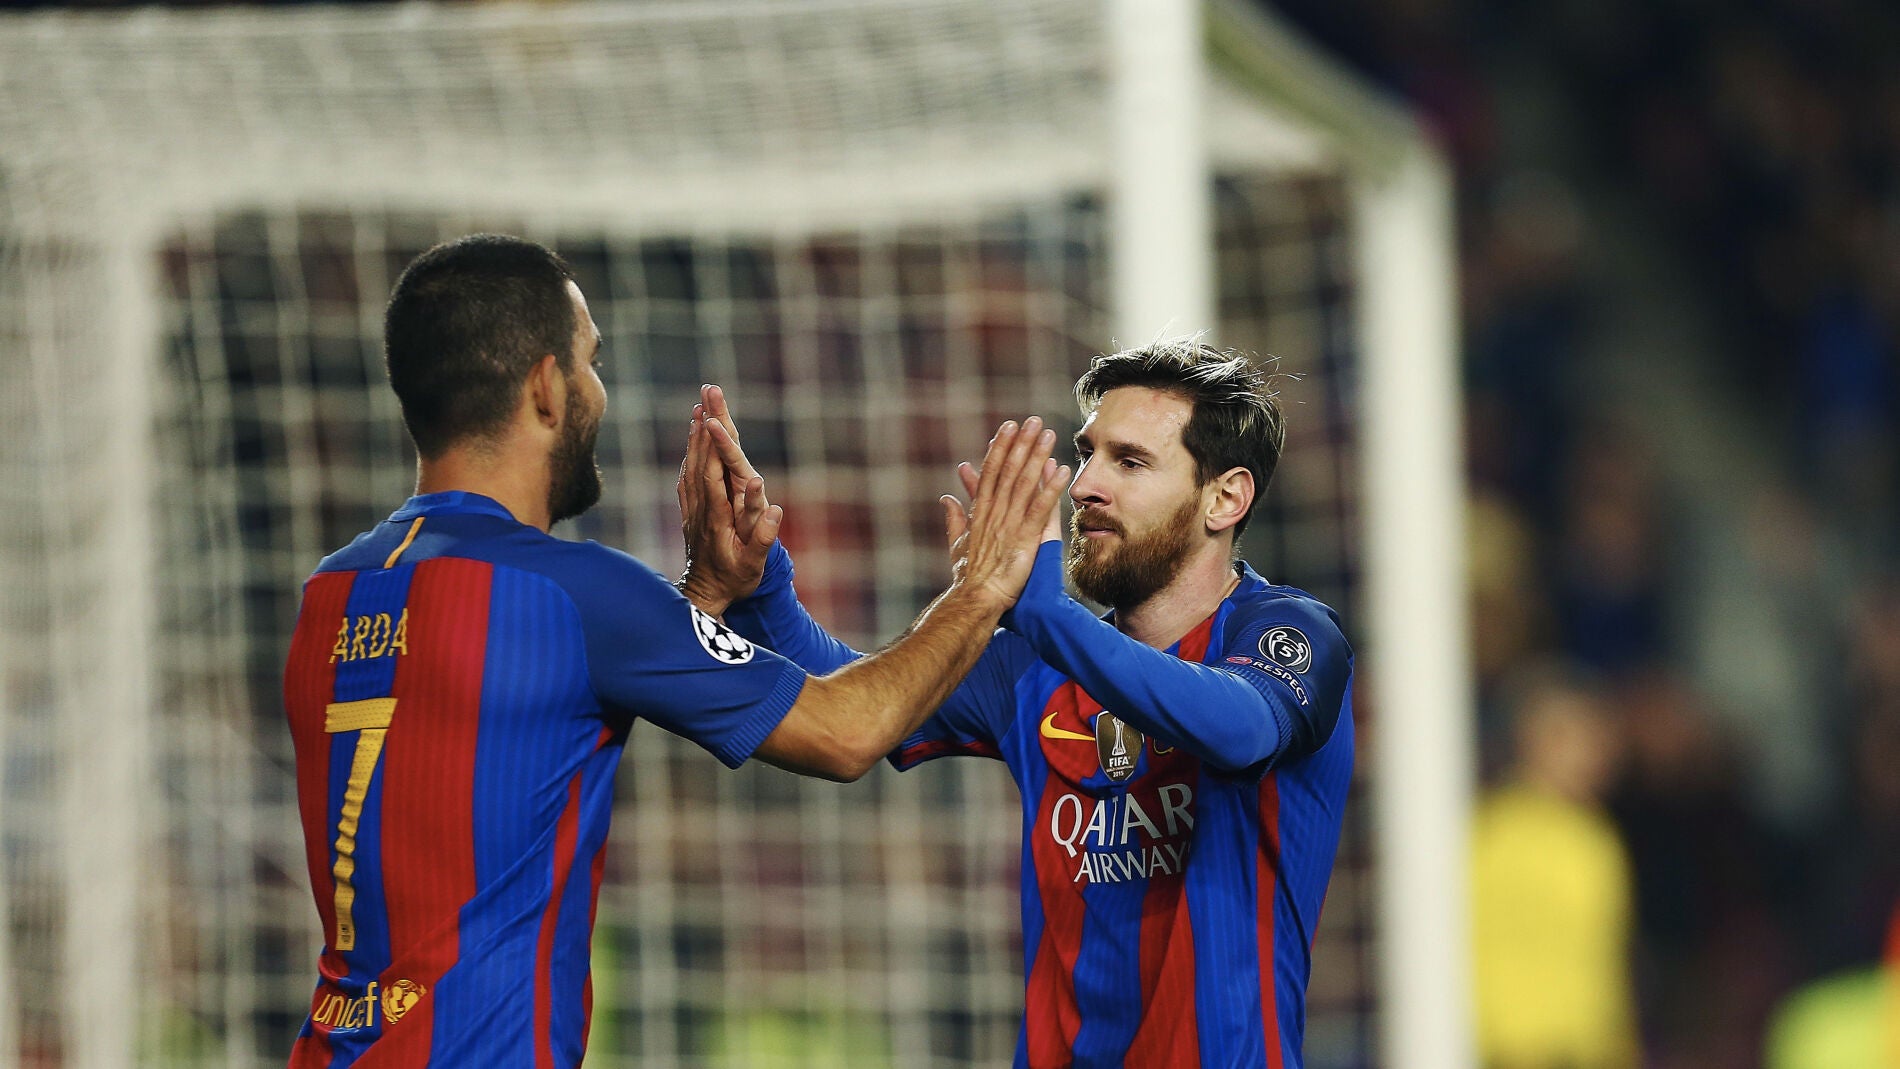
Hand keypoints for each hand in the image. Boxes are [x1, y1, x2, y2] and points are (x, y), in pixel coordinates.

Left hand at [677, 384, 779, 615]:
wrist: (704, 595)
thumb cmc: (734, 581)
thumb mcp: (753, 566)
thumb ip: (763, 537)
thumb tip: (774, 506)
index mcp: (718, 515)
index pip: (714, 474)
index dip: (714, 447)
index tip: (713, 419)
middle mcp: (702, 506)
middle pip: (701, 459)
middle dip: (705, 425)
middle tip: (709, 392)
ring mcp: (694, 508)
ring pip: (692, 464)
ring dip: (695, 435)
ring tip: (699, 405)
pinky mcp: (691, 511)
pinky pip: (688, 476)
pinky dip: (690, 454)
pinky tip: (692, 440)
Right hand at [940, 417, 1068, 610]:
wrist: (974, 600)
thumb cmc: (967, 577)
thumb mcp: (957, 543)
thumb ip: (954, 519)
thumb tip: (945, 498)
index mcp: (980, 512)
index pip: (990, 472)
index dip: (1000, 448)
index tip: (1008, 428)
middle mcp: (994, 513)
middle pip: (1008, 470)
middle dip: (1021, 444)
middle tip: (1033, 420)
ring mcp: (1009, 524)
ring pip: (1024, 483)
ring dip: (1037, 457)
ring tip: (1048, 435)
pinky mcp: (1024, 538)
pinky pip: (1039, 508)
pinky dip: (1049, 488)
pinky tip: (1060, 470)